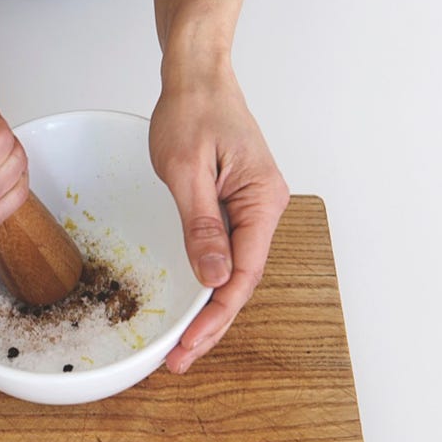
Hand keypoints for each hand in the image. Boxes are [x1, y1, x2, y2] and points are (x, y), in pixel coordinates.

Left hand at [150, 65, 288, 373]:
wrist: (196, 79)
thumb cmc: (192, 112)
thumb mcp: (186, 170)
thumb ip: (201, 226)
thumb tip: (213, 277)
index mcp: (262, 201)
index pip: (243, 273)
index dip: (215, 315)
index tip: (187, 345)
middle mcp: (264, 209)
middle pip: (241, 281)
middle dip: (210, 325)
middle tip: (178, 362)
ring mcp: (251, 210)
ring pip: (233, 273)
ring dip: (208, 310)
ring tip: (181, 348)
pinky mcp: (234, 208)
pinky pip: (225, 254)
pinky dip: (207, 284)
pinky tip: (192, 306)